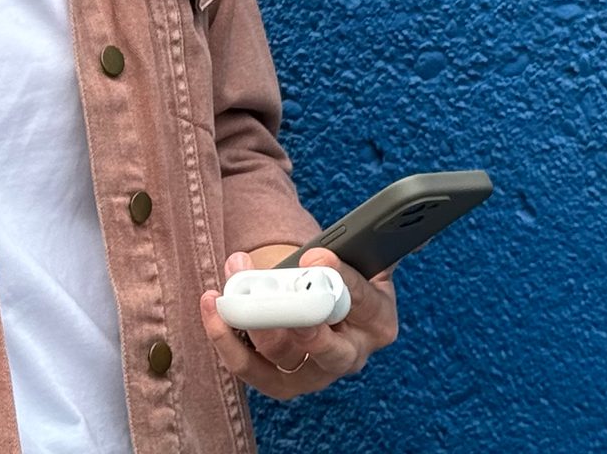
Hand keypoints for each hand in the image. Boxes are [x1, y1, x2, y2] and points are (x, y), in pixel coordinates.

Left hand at [198, 245, 398, 399]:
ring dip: (252, 314)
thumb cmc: (336, 272)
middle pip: (330, 350)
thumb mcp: (358, 256)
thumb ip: (368, 243)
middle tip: (283, 297)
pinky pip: (249, 368)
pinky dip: (226, 339)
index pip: (364, 304)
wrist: (314, 297)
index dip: (342, 281)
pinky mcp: (279, 382)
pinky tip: (212, 305)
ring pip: (282, 354)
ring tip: (235, 280)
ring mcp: (314, 374)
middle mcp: (351, 355)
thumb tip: (393, 224)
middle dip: (304, 322)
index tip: (316, 257)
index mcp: (379, 322)